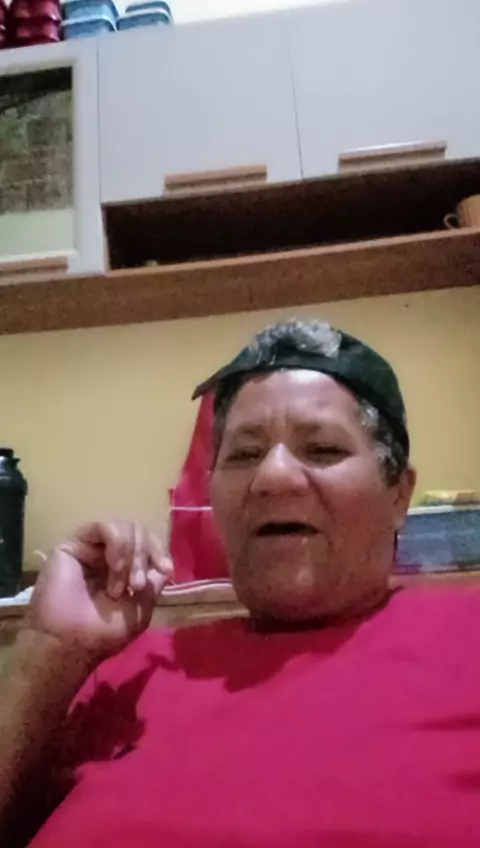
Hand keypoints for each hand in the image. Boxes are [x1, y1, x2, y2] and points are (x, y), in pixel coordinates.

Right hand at [26, 519, 173, 659]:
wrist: (70, 641)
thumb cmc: (103, 632)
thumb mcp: (140, 609)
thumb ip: (152, 583)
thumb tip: (162, 566)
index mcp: (126, 568)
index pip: (149, 543)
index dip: (160, 551)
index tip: (167, 570)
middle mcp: (109, 554)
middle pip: (139, 531)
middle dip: (145, 556)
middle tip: (136, 586)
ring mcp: (93, 546)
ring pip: (125, 526)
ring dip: (131, 554)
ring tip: (122, 585)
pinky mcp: (76, 542)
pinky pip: (105, 525)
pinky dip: (118, 543)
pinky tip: (114, 566)